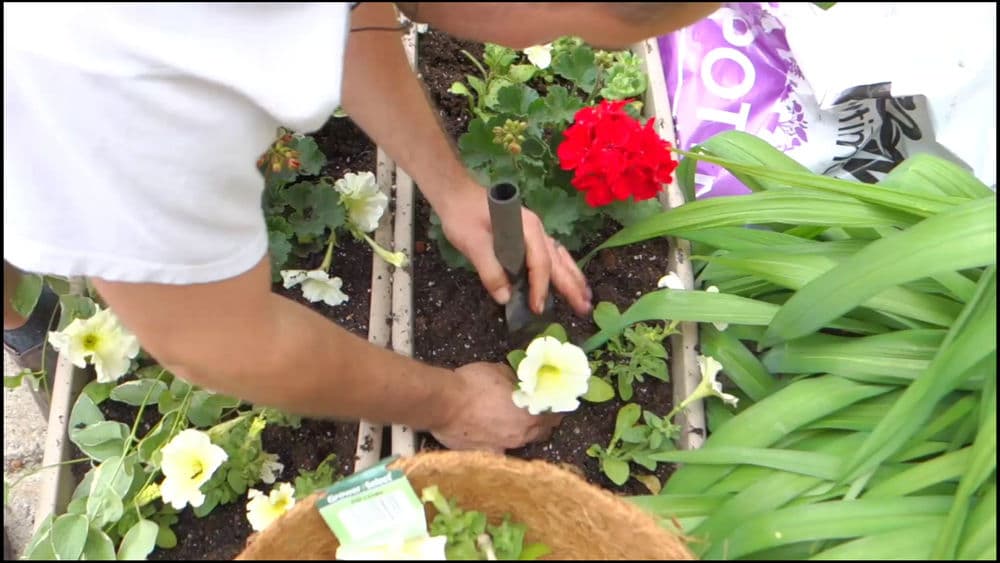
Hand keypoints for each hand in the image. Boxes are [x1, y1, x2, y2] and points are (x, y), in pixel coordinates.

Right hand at [430, 362, 562, 452]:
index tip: (555, 404)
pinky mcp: (486, 456)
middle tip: (539, 413)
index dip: (557, 408)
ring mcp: (505, 448)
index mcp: (531, 413)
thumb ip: (516, 381)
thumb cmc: (473, 384)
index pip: (556, 415)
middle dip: (544, 423)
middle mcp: (522, 435)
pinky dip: (500, 446)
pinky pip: (500, 453)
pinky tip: (494, 438)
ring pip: (523, 443)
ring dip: (524, 434)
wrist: (444, 403)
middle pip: (543, 432)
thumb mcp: (500, 371)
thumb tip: (519, 383)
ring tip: (515, 423)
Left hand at [438, 184, 592, 315]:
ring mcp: (534, 234)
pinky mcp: (528, 238)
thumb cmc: (463, 215)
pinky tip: (569, 281)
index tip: (538, 308)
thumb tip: (505, 298)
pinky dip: (563, 270)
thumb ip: (489, 270)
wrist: (456, 195)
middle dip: (572, 285)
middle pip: (558, 261)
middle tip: (584, 308)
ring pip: (559, 258)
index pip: (539, 262)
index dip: (540, 287)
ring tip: (585, 297)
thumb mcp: (472, 242)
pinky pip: (551, 256)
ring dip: (573, 278)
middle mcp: (536, 230)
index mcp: (526, 227)